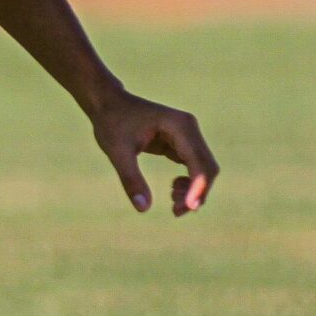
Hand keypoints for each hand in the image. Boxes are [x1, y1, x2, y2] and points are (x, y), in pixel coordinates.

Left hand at [90, 90, 218, 215]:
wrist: (107, 103)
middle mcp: (189, 128)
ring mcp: (187, 135)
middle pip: (208, 167)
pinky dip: (188, 183)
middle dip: (197, 193)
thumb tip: (144, 209)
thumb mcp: (117, 152)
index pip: (199, 162)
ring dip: (194, 190)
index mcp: (180, 126)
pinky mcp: (181, 142)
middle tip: (175, 211)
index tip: (187, 208)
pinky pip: (194, 167)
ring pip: (203, 169)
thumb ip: (131, 179)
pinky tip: (172, 190)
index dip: (199, 187)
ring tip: (172, 204)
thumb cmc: (111, 123)